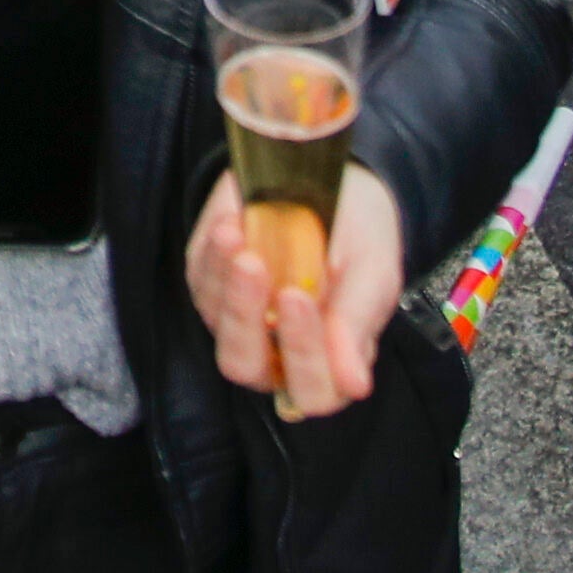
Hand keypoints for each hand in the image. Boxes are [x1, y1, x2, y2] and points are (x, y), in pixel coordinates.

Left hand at [185, 162, 408, 416]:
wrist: (334, 181)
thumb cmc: (361, 237)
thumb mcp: (372, 272)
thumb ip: (359, 324)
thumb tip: (356, 385)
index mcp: (327, 358)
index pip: (311, 391)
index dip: (304, 357)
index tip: (300, 298)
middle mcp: (276, 349)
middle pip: (246, 366)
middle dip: (246, 320)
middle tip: (256, 267)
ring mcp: (238, 317)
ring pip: (216, 323)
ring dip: (224, 279)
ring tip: (236, 234)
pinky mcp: (210, 282)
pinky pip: (199, 279)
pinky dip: (210, 252)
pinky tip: (231, 223)